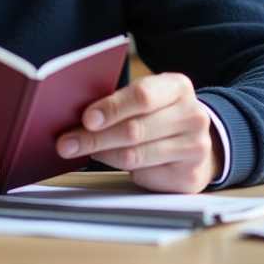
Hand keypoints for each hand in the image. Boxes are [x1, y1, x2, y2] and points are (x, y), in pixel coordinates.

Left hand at [55, 72, 221, 193]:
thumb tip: (78, 115)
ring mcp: (195, 148)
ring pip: (135, 154)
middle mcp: (192, 116)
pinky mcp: (188, 176)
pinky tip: (108, 160)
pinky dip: (120, 169)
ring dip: (102, 153)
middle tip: (67, 142)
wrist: (196, 144)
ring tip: (79, 150)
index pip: (142, 95)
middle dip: (95, 137)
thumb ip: (122, 101)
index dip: (112, 107)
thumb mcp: (149, 98)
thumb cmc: (160, 116)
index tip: (86, 118)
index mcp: (178, 87)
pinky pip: (143, 174)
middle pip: (134, 129)